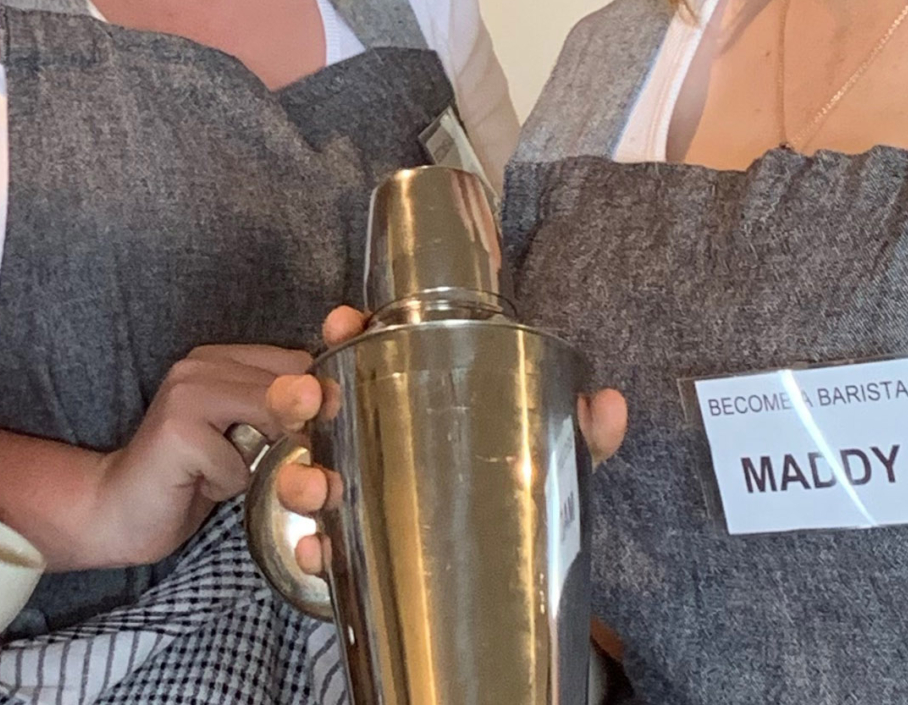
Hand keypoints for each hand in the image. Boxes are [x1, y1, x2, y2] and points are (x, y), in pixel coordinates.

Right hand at [81, 342, 313, 570]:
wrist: (119, 509)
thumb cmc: (191, 477)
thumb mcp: (245, 442)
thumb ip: (282, 417)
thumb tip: (331, 408)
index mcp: (222, 358)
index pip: (299, 363)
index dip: (318, 402)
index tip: (309, 433)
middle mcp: (202, 363)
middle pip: (292, 391)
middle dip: (295, 436)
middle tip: (263, 462)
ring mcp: (186, 392)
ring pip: (270, 421)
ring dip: (259, 462)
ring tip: (225, 470)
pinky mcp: (176, 430)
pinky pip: (239, 465)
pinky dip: (228, 484)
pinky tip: (199, 484)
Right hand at [265, 306, 628, 574]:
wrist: (503, 584)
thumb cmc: (509, 492)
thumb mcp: (548, 461)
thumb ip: (578, 433)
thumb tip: (610, 402)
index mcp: (406, 400)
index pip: (363, 352)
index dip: (344, 332)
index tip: (342, 322)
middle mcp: (367, 441)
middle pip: (314, 406)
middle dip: (297, 394)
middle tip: (310, 398)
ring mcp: (355, 494)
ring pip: (304, 472)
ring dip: (299, 476)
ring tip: (316, 487)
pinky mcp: (353, 548)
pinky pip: (319, 543)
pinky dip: (314, 547)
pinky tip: (320, 550)